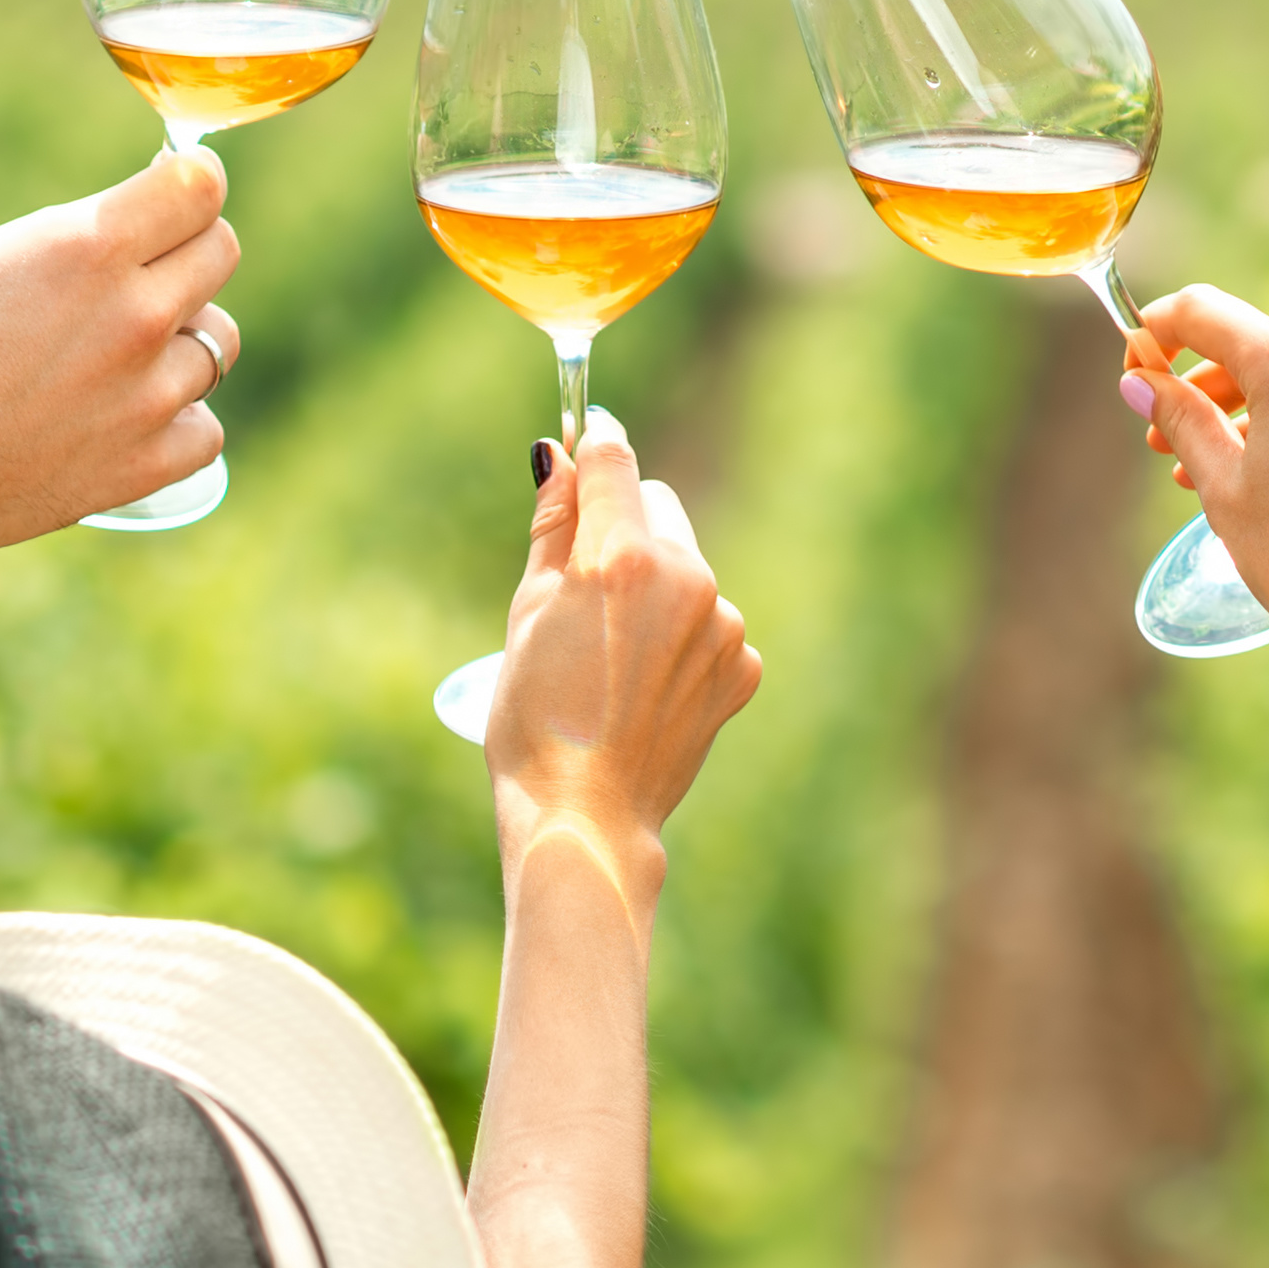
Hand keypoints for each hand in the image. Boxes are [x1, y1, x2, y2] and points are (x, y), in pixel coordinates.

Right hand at [0, 149, 242, 557]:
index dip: (192, 180)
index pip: (201, 186)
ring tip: (116, 359)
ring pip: (219, 339)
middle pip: (221, 251)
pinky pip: (205, 425)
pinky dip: (177, 421)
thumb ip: (75, 233)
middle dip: (188, 249)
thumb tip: (135, 221)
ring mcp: (152, 393)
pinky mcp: (152, 460)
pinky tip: (129, 418)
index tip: (181, 189)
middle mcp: (137, 314)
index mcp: (92, 247)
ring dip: (180, 340)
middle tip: (144, 272)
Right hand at [486, 409, 760, 867]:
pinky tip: (643, 688)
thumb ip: (552, 527)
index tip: (581, 453)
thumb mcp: (526, 614)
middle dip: (622, 528)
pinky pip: (709, 624)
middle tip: (579, 592)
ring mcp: (723, 625)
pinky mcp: (742, 667)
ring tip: (610, 659)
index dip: (592, 450)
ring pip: (686, 568)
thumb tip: (560, 457)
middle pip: (656, 507)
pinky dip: (680, 641)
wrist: (586, 816)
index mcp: (623, 559)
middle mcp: (687, 579)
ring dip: (653, 590)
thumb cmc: (535, 720)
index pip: (615, 459)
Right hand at [1126, 285, 1268, 684]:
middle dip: (1202, 388)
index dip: (1156, 332)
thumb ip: (1180, 421)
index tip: (1135, 368)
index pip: (1204, 311)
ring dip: (1248, 412)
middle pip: (1253, 346)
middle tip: (1163, 442)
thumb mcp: (1224, 490)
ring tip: (1216, 472)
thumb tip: (1139, 381)